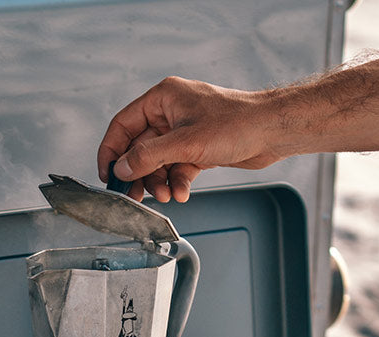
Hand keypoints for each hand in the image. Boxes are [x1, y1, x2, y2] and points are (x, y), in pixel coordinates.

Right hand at [96, 76, 287, 201]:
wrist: (271, 131)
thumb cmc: (237, 123)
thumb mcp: (185, 142)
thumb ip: (148, 156)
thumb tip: (121, 168)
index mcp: (163, 98)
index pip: (123, 124)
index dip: (112, 151)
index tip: (107, 175)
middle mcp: (171, 113)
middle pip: (140, 147)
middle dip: (139, 174)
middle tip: (133, 195)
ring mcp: (185, 131)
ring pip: (159, 161)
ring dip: (160, 182)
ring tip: (166, 196)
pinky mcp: (198, 148)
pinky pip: (177, 167)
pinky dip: (177, 181)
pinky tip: (182, 192)